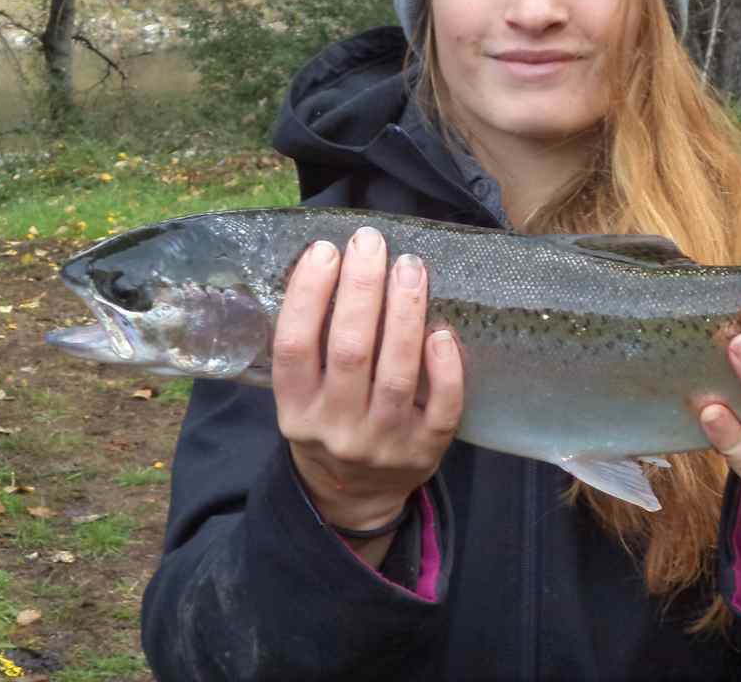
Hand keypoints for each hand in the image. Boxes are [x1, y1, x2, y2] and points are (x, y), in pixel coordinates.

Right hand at [272, 227, 463, 537]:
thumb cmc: (328, 424)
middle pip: (350, 350)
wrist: (353, 498)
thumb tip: (335, 263)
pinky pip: (442, 407)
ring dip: (405, 313)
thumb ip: (312, 346)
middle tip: (372, 243)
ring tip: (410, 267)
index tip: (325, 250)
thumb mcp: (301, 396)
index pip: (294, 346)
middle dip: (363, 289)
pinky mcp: (426, 451)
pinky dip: (445, 369)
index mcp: (296, 409)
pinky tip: (443, 331)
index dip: (308, 295)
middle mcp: (335, 428)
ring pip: (397, 373)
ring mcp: (383, 442)